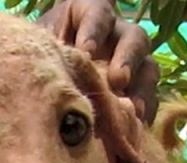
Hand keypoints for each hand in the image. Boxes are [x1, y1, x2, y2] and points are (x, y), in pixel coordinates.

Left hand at [39, 0, 160, 122]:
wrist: (36, 84)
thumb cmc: (37, 59)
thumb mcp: (38, 49)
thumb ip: (47, 53)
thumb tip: (50, 71)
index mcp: (88, 15)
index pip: (98, 13)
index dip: (95, 29)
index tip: (85, 51)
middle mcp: (115, 35)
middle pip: (133, 38)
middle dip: (127, 58)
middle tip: (117, 80)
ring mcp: (129, 63)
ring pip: (148, 68)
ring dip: (141, 89)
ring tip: (133, 110)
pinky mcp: (135, 90)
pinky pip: (150, 98)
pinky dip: (144, 112)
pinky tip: (136, 126)